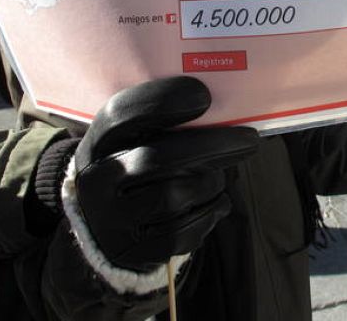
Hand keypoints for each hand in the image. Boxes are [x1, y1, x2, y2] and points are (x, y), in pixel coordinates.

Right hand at [73, 76, 258, 269]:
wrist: (109, 226)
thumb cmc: (137, 167)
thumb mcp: (135, 141)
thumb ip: (167, 125)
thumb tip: (227, 111)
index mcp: (98, 143)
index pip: (121, 115)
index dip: (162, 102)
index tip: (204, 96)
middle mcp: (97, 181)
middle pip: (158, 158)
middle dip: (212, 146)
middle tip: (249, 140)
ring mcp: (113, 220)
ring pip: (175, 196)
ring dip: (210, 183)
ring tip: (220, 176)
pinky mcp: (134, 250)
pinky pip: (182, 231)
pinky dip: (209, 213)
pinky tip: (217, 202)